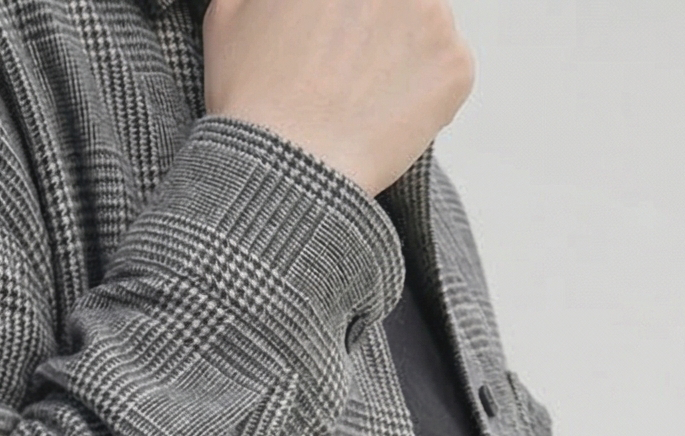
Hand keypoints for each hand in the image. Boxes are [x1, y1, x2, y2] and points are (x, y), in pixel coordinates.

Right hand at [201, 0, 475, 198]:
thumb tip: (277, 2)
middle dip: (376, 22)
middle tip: (346, 65)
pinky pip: (447, 72)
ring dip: (402, 52)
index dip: (344, 14)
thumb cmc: (249, 95)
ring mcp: (435, 14)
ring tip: (360, 96)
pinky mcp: (456, 64)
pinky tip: (383, 116)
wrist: (287, 170)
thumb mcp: (228, 13)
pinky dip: (425, 94)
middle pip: (396, 0)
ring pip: (425, 25)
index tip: (334, 34)